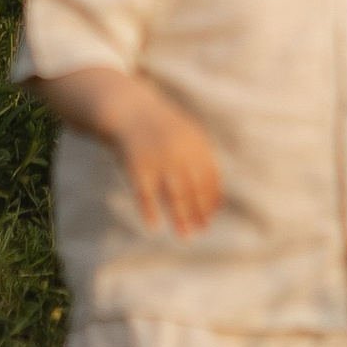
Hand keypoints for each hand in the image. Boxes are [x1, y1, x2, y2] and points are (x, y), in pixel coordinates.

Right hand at [110, 79, 222, 235]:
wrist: (129, 111)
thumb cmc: (163, 129)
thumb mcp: (187, 136)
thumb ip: (202, 161)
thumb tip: (218, 202)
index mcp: (196, 143)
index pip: (210, 176)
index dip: (212, 197)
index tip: (212, 215)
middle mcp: (180, 152)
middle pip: (194, 189)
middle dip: (200, 211)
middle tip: (202, 229)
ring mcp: (158, 159)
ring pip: (174, 195)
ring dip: (181, 217)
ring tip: (185, 235)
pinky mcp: (137, 166)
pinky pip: (145, 194)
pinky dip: (149, 210)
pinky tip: (153, 225)